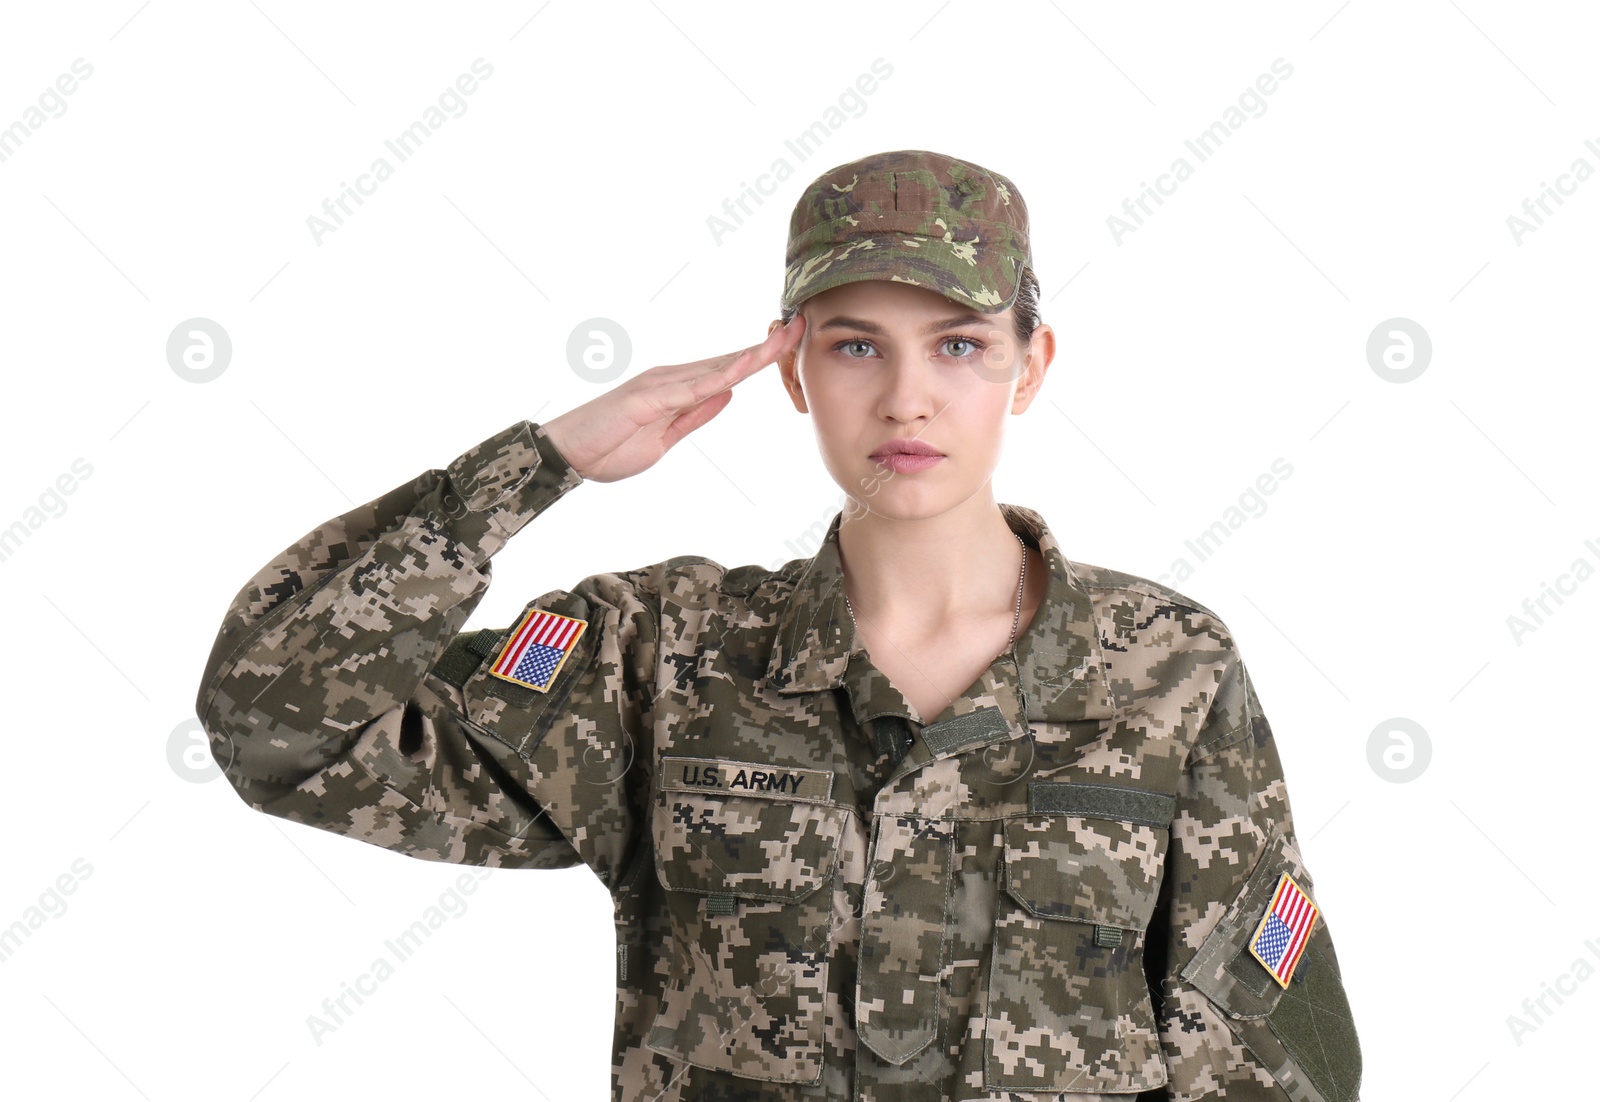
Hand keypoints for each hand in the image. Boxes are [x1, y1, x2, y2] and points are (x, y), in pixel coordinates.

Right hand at [539, 315, 804, 482]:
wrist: (567, 455)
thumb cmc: (608, 448)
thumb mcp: (664, 439)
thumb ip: (695, 415)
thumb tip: (727, 395)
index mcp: (677, 389)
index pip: (727, 371)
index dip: (760, 358)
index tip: (792, 344)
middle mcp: (672, 378)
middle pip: (730, 360)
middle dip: (767, 345)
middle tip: (803, 324)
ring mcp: (660, 384)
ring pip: (717, 366)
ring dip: (754, 354)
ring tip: (787, 338)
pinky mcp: (648, 397)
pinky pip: (693, 387)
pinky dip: (723, 375)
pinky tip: (747, 367)